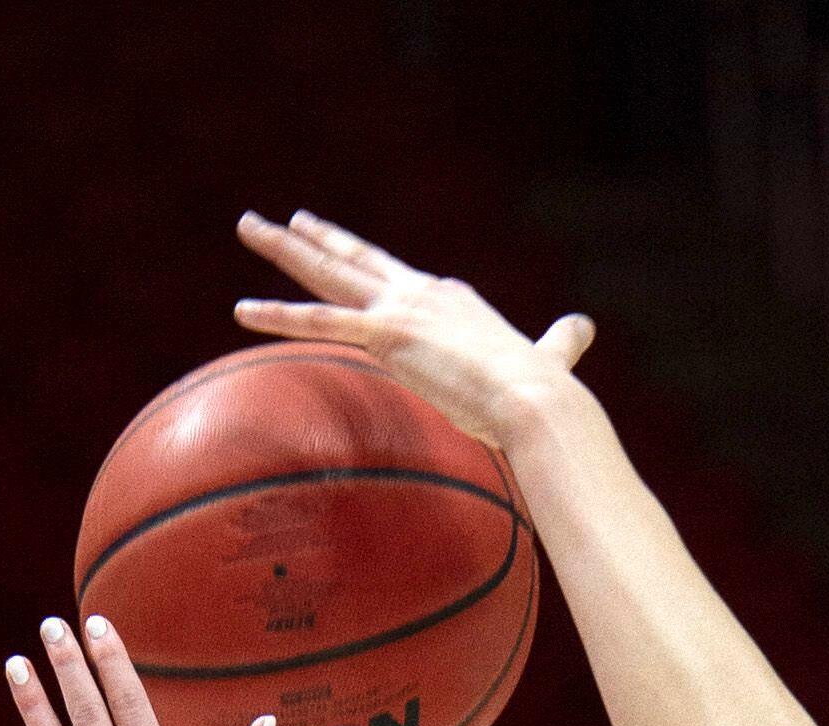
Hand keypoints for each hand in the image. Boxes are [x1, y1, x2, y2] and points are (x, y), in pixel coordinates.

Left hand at [233, 208, 593, 455]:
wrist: (536, 402)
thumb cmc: (542, 393)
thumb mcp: (551, 356)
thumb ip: (561, 340)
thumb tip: (585, 328)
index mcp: (450, 300)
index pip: (396, 280)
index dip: (366, 266)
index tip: (342, 251)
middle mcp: (420, 293)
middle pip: (355, 260)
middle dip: (315, 238)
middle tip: (281, 221)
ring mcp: (400, 310)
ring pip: (327, 274)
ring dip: (284, 250)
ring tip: (249, 227)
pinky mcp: (387, 335)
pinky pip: (319, 322)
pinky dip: (279, 315)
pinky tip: (242, 309)